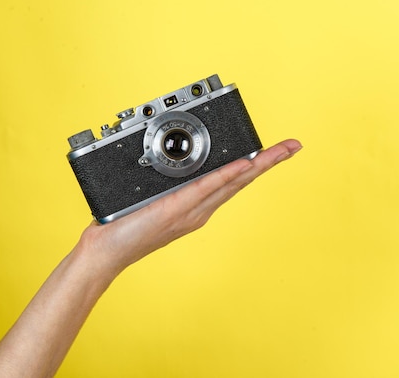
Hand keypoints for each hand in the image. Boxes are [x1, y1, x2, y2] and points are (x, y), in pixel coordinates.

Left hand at [78, 139, 301, 275]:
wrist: (106, 252)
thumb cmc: (122, 226)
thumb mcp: (146, 195)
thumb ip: (162, 180)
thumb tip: (165, 158)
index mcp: (195, 205)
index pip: (231, 180)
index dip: (253, 164)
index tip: (270, 151)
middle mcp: (200, 209)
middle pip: (241, 180)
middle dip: (269, 162)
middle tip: (292, 146)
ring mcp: (192, 211)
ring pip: (232, 183)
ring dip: (259, 165)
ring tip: (281, 151)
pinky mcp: (177, 210)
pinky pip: (207, 188)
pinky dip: (229, 175)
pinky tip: (245, 164)